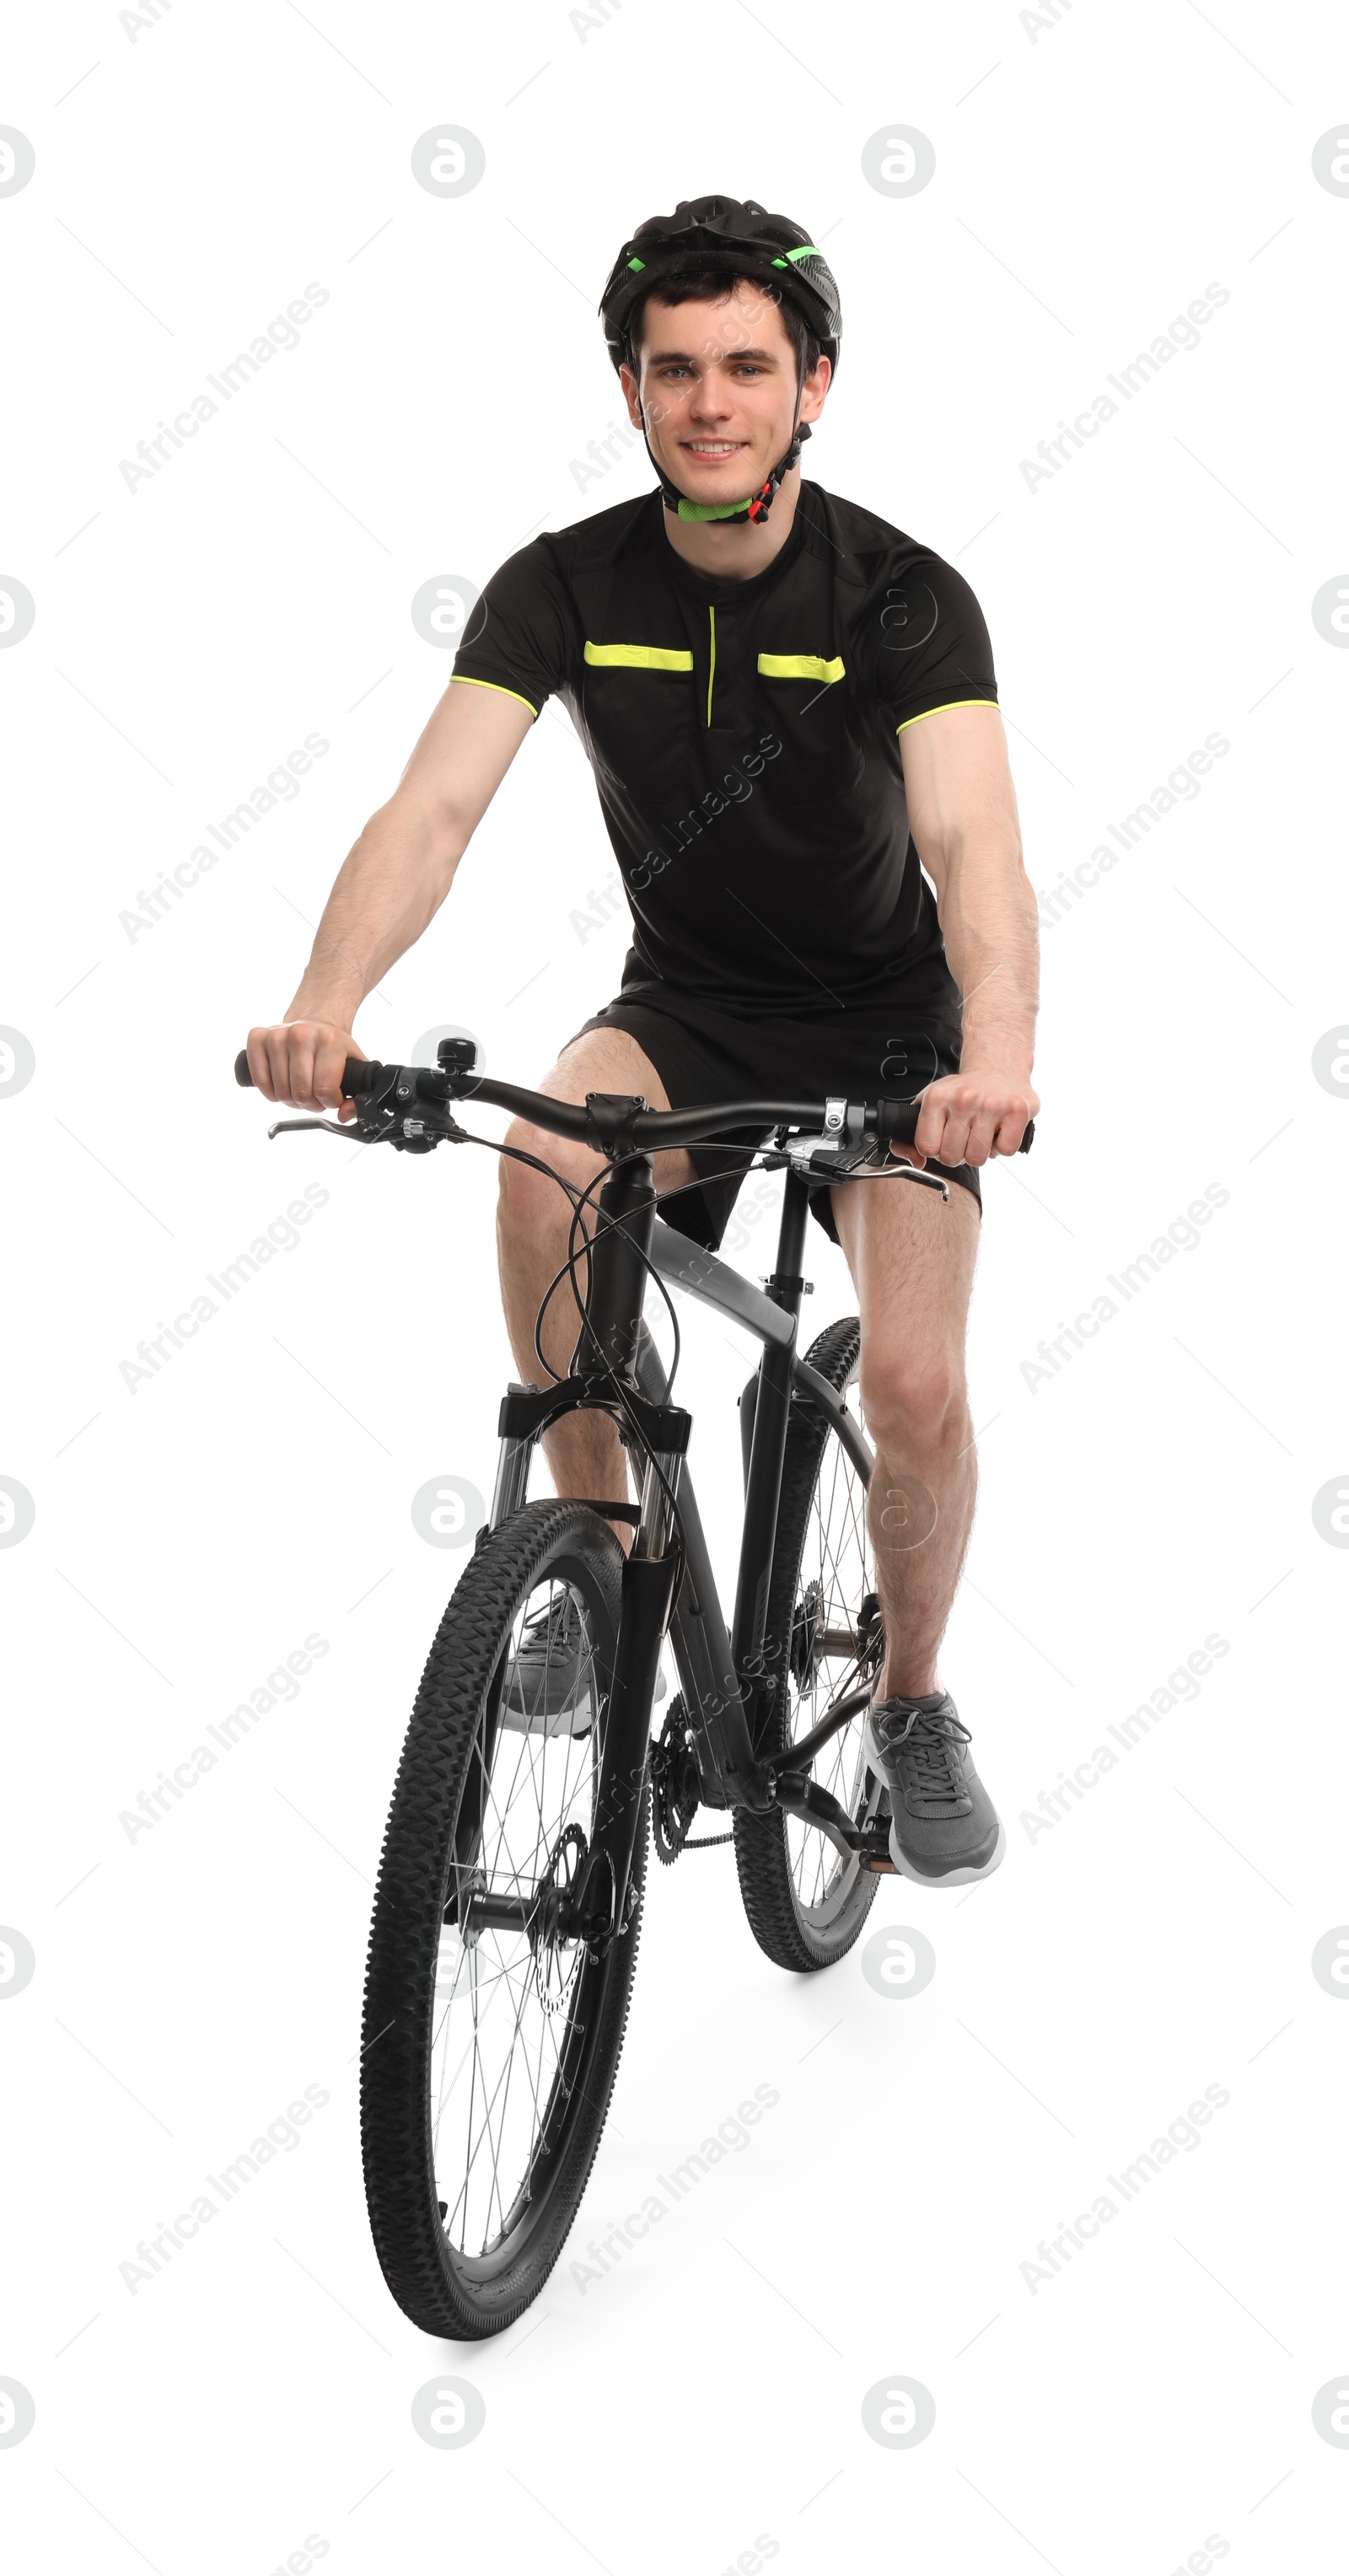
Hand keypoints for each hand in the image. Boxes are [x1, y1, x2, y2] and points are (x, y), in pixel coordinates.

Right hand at [245, 1020, 366, 1121]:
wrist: (315, 1022)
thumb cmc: (333, 1047)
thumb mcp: (354, 1066)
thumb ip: (358, 1094)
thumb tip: (344, 1114)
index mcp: (329, 1039)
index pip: (324, 1089)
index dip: (329, 1102)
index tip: (332, 1096)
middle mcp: (301, 1034)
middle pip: (301, 1094)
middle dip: (310, 1103)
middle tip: (315, 1095)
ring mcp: (276, 1035)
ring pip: (280, 1092)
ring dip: (291, 1100)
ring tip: (301, 1088)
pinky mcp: (257, 1037)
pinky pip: (260, 1081)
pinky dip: (271, 1092)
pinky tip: (282, 1085)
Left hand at [901, 1068, 1038, 1169]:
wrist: (998, 1067)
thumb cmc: (963, 1091)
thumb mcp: (931, 1102)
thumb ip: (911, 1133)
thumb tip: (916, 1162)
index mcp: (937, 1097)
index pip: (927, 1148)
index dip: (936, 1150)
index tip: (944, 1139)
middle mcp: (963, 1099)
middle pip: (952, 1157)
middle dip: (959, 1153)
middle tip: (966, 1136)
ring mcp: (991, 1104)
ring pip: (978, 1158)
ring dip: (981, 1152)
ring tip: (983, 1132)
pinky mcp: (1017, 1110)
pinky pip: (1005, 1151)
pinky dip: (1003, 1146)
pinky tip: (1000, 1129)